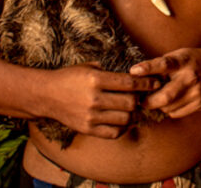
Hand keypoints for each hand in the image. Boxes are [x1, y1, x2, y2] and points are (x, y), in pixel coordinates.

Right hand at [39, 62, 161, 138]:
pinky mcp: (87, 129)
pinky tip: (122, 120)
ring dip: (133, 114)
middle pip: (130, 102)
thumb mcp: (89, 67)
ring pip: (125, 119)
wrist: (46, 95)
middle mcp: (94, 99)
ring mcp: (90, 116)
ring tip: (133, 109)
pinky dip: (122, 128)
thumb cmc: (69, 77)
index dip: (146, 83)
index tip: (155, 83)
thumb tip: (135, 73)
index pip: (129, 83)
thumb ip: (110, 71)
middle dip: (140, 99)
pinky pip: (113, 133)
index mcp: (96, 80)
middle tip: (142, 96)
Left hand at [130, 48, 200, 118]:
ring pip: (168, 107)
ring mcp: (196, 93)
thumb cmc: (195, 61)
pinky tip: (173, 101)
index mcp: (184, 61)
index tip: (133, 71)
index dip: (148, 68)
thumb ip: (163, 65)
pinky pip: (176, 113)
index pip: (164, 64)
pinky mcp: (199, 104)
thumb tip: (139, 77)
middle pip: (165, 96)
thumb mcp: (181, 55)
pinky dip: (169, 109)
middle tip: (141, 100)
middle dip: (148, 101)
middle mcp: (191, 77)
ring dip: (159, 105)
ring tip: (158, 98)